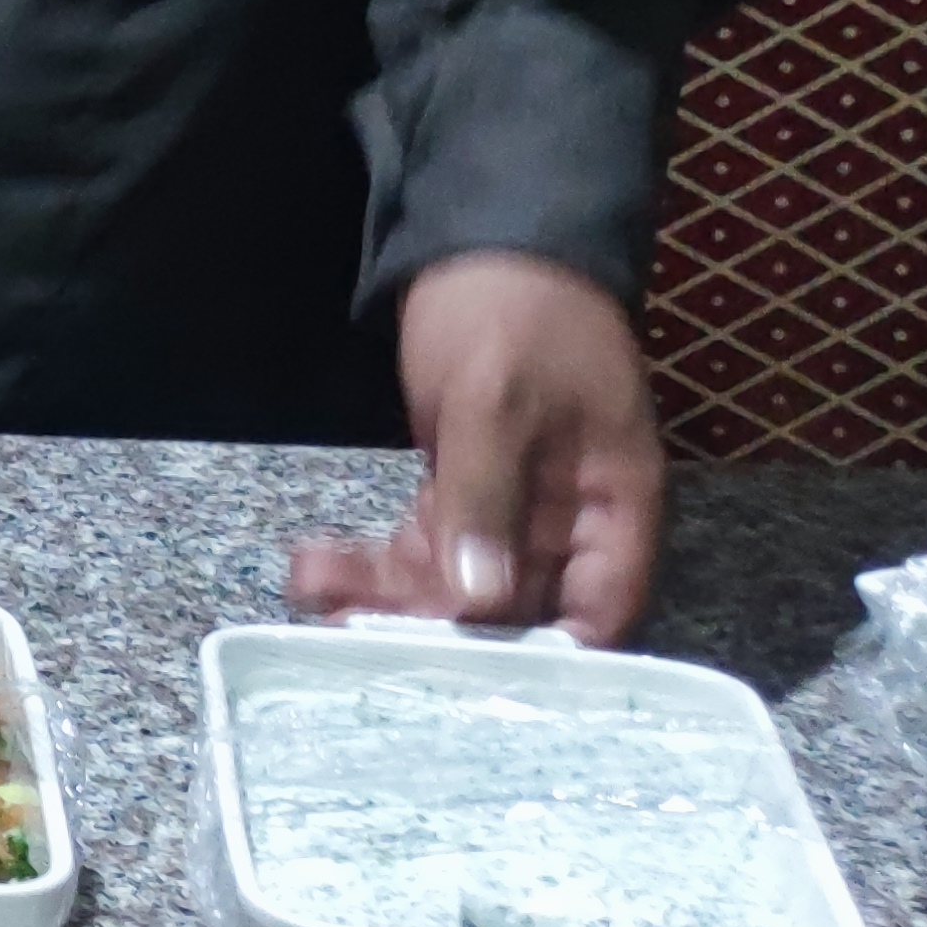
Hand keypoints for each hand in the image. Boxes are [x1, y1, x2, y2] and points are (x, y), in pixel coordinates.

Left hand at [287, 252, 663, 643]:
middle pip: (515, 610)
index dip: (548, 659)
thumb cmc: (516, 311)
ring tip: (313, 588)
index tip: (472, 686)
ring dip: (385, 596)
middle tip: (352, 636)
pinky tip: (313, 566)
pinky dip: (372, 561)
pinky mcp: (461, 491)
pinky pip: (423, 546)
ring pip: (455, 583)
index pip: (599, 609)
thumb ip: (486, 498)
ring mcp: (513, 509)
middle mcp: (568, 522)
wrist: (487, 239)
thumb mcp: (500, 399)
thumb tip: (478, 599)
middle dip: (436, 631)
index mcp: (614, 505)